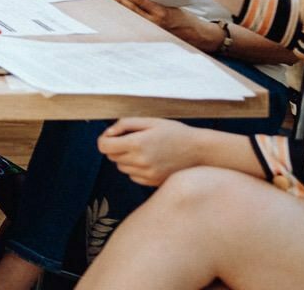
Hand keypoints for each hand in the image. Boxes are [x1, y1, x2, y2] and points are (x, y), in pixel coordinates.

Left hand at [98, 118, 217, 186]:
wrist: (199, 151)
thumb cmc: (174, 132)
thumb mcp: (149, 121)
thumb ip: (124, 124)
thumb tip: (108, 133)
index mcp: (137, 144)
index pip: (104, 146)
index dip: (104, 139)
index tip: (111, 135)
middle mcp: (140, 162)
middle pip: (111, 157)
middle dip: (115, 147)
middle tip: (130, 139)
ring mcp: (147, 174)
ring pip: (121, 167)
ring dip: (125, 158)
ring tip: (143, 149)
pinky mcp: (153, 182)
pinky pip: (133, 177)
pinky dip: (135, 169)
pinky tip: (149, 160)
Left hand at [116, 0, 222, 50]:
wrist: (198, 37)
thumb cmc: (186, 20)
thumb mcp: (173, 8)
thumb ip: (155, 3)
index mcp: (162, 13)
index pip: (140, 0)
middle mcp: (154, 23)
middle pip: (131, 9)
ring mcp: (151, 30)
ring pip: (132, 16)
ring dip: (121, 6)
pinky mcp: (150, 34)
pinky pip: (136, 22)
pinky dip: (128, 14)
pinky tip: (121, 9)